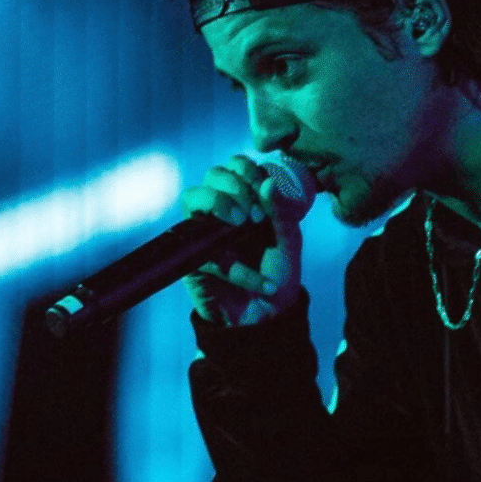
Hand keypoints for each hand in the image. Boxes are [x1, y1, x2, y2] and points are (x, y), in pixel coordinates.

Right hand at [181, 155, 303, 325]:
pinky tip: (261, 283)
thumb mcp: (289, 241)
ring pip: (192, 199)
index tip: (266, 194)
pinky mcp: (192, 261)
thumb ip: (281, 212)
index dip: (249, 171)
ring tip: (242, 225)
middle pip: (212, 175)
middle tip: (255, 215)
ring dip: (219, 204)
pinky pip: (207, 253)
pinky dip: (237, 269)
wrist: (268, 315)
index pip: (236, 166)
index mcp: (247, 200)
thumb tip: (267, 181)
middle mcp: (222, 211)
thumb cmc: (279, 272)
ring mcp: (203, 233)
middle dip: (235, 187)